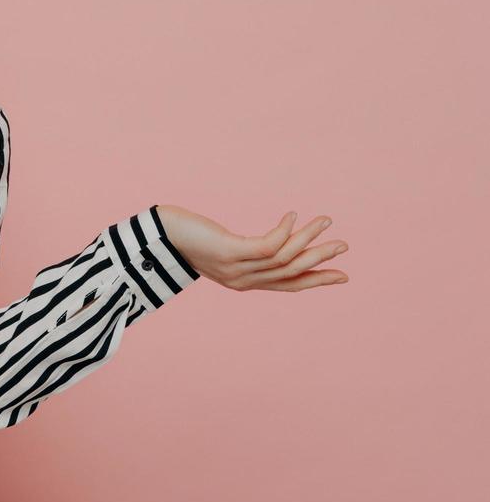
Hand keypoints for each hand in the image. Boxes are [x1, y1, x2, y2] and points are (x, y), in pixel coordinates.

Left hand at [155, 205, 348, 291]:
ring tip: (325, 221)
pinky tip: (294, 216)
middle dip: (319, 259)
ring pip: (283, 258)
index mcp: (245, 283)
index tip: (343, 275)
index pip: (288, 286)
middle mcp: (242, 280)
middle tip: (343, 245)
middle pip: (291, 272)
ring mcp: (236, 268)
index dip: (316, 280)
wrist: (159, 234)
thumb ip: (247, 252)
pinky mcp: (229, 252)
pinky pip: (266, 245)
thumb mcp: (224, 248)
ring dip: (307, 238)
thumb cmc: (191, 237)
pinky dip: (284, 232)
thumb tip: (272, 245)